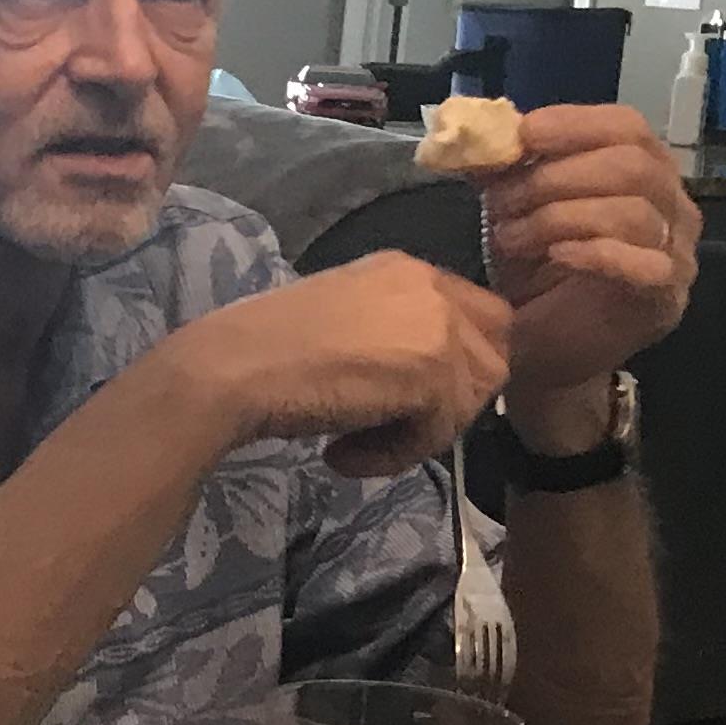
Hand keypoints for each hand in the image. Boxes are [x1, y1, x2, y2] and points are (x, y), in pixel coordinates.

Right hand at [181, 252, 512, 477]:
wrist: (233, 367)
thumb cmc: (266, 348)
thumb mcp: (344, 320)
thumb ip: (391, 331)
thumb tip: (425, 378)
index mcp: (407, 268)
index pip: (478, 317)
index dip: (455, 367)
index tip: (405, 399)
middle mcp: (431, 286)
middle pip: (492, 356)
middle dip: (453, 400)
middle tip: (394, 425)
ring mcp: (438, 327)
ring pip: (472, 399)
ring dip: (423, 432)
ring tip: (358, 444)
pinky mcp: (434, 374)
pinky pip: (440, 433)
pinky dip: (394, 456)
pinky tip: (343, 454)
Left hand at [478, 107, 698, 400]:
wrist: (545, 353)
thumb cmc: (538, 276)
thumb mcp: (515, 211)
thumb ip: (506, 170)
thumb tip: (475, 134)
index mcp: (645, 171)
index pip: (628, 128)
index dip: (574, 124)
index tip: (522, 135)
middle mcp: (674, 206)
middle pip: (632, 165)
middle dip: (556, 177)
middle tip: (501, 202)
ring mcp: (678, 253)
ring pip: (632, 212)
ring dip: (560, 218)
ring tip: (511, 238)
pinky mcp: (667, 299)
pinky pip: (646, 265)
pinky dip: (595, 253)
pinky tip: (556, 257)